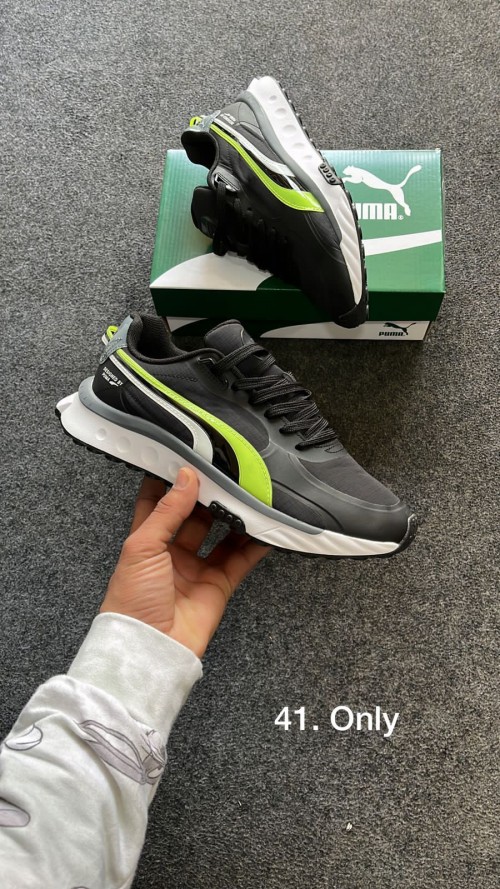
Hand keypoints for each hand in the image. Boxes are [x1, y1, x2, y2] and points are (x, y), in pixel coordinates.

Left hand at [100, 468, 269, 656]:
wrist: (149, 649)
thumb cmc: (131, 601)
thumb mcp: (142, 547)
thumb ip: (168, 511)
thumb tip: (186, 477)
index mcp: (146, 539)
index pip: (159, 501)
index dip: (172, 480)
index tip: (189, 457)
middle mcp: (171, 551)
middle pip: (195, 514)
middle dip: (210, 495)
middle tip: (227, 473)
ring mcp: (196, 568)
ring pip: (221, 533)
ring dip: (234, 516)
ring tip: (249, 494)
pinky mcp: (218, 585)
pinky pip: (240, 559)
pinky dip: (255, 545)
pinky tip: (265, 528)